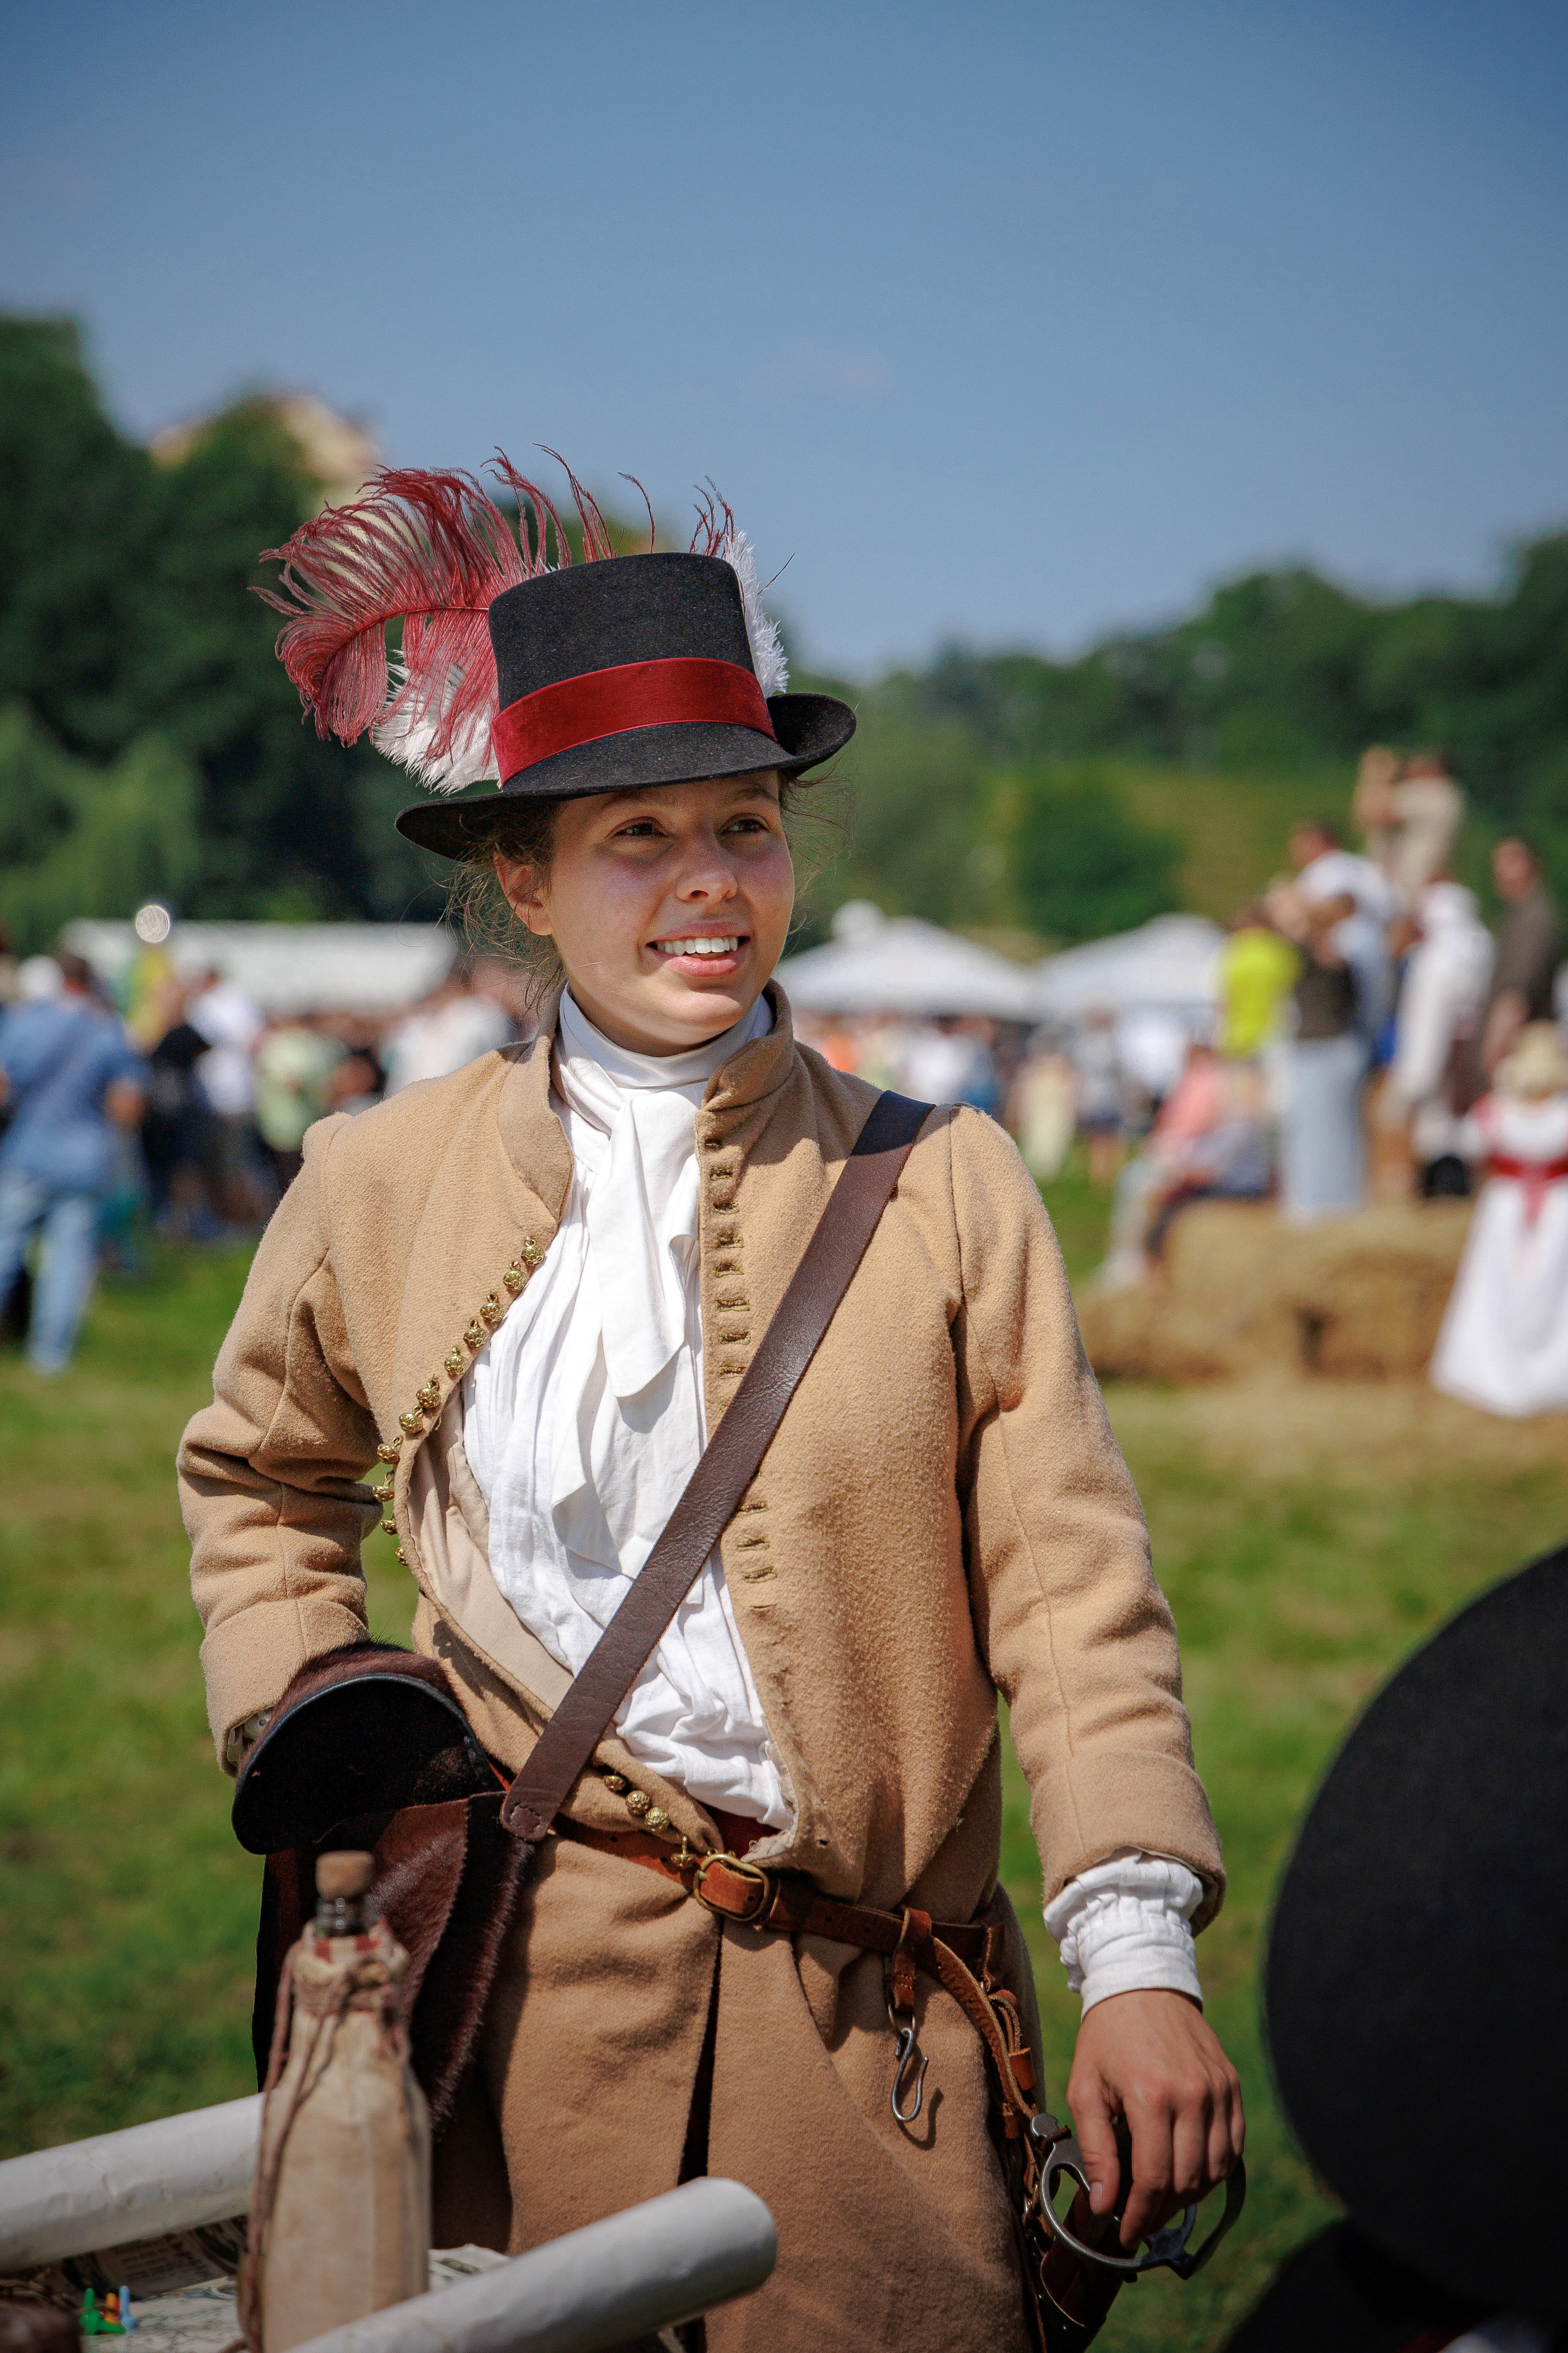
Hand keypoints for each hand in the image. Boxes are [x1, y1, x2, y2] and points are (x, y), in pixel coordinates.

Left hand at [1065, 1989, 1243, 2250]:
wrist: (1143, 1983)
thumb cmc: (1107, 2036)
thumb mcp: (1085, 2087)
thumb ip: (1096, 2149)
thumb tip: (1104, 2204)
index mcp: (1150, 2094)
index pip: (1154, 2178)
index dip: (1139, 2215)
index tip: (1125, 2234)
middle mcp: (1192, 2095)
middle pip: (1187, 2180)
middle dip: (1160, 2211)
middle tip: (1139, 2219)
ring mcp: (1218, 2090)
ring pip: (1214, 2171)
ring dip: (1188, 2196)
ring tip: (1161, 2199)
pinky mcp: (1231, 2086)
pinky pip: (1233, 2147)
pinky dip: (1214, 2170)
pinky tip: (1189, 2173)